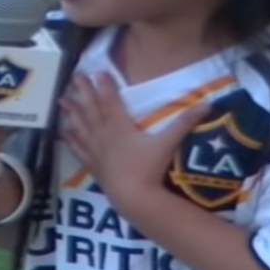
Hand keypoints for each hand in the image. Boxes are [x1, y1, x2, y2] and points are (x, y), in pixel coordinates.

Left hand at [59, 72, 208, 198]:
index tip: (97, 71)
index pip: (111, 101)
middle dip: (84, 92)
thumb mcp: (168, 142)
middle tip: (74, 77)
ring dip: (72, 111)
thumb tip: (207, 103)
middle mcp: (104, 135)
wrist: (134, 198)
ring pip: (80, 126)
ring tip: (62, 99)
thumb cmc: (150, 169)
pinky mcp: (94, 166)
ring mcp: (96, 151)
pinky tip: (64, 132)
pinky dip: (71, 139)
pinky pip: (79, 149)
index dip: (105, 85)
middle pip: (91, 109)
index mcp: (120, 127)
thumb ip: (185, 122)